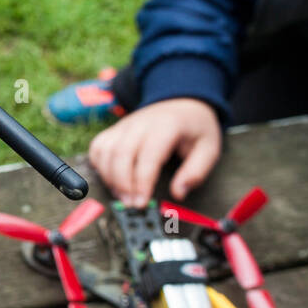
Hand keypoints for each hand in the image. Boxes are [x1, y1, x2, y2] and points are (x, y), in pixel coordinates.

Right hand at [88, 98, 221, 206]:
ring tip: (122, 196)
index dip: (142, 181)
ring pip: (105, 151)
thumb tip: (178, 193)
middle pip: (121, 154)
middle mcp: (140, 123)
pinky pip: (97, 147)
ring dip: (109, 177)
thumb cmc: (194, 128)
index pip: (148, 156)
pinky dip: (99, 165)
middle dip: (123, 184)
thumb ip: (196, 171)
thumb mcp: (209, 148)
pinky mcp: (114, 129)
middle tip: (131, 204)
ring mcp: (124, 125)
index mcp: (166, 126)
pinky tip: (111, 179)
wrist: (181, 103)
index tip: (142, 202)